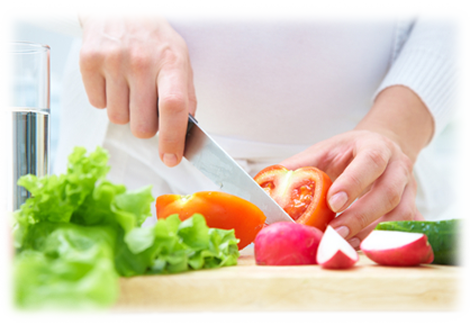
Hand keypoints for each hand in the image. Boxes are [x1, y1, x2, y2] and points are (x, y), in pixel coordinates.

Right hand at [78, 0, 195, 166]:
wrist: (119, 5)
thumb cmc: (153, 38)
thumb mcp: (180, 60)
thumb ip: (185, 97)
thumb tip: (184, 134)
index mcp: (171, 62)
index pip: (173, 108)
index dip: (173, 139)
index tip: (171, 158)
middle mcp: (142, 61)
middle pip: (142, 126)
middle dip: (146, 126)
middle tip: (146, 106)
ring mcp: (113, 60)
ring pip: (118, 119)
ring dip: (125, 112)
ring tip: (129, 86)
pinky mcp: (89, 61)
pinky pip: (97, 105)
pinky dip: (106, 99)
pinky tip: (113, 79)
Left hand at [281, 86, 433, 248]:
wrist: (384, 147)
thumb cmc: (350, 152)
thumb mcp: (324, 151)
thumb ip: (298, 166)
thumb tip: (264, 184)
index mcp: (374, 147)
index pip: (369, 162)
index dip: (353, 184)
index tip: (333, 203)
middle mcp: (397, 166)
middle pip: (387, 193)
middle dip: (360, 217)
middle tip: (334, 234)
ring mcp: (410, 188)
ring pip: (400, 215)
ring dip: (371, 233)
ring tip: (344, 246)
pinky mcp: (412, 206)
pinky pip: (405, 228)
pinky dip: (385, 241)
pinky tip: (361, 248)